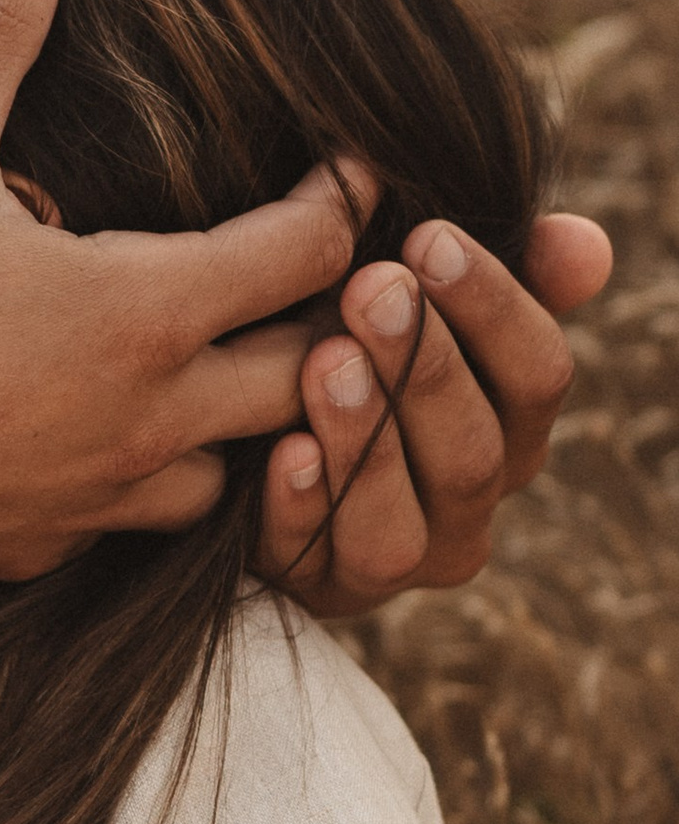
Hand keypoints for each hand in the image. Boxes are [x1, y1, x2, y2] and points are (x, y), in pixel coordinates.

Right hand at [0, 0, 353, 583]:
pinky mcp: (47, 545)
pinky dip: (155, 481)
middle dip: (339, 321)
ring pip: (243, 469)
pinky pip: (140, 523)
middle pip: (312, 374)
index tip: (357, 166)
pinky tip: (116, 445)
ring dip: (257, 422)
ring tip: (237, 370)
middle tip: (337, 275)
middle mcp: (154, 414)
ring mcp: (104, 494)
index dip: (347, 199)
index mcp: (146, 310)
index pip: (309, 251)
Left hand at [257, 211, 612, 619]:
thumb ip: (505, 272)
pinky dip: (301, 509)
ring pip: (401, 527)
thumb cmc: (356, 343)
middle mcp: (465, 507)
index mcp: (510, 429)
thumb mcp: (422, 303)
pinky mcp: (314, 587)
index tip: (430, 237)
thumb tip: (582, 243)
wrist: (242, 427)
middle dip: (424, 367)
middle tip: (370, 287)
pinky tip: (283, 451)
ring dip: (366, 442)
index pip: (540, 377)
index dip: (494, 307)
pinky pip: (312, 561)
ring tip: (325, 361)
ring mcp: (394, 561)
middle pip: (476, 454)